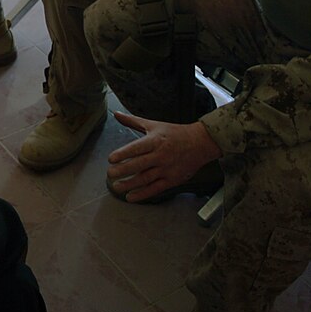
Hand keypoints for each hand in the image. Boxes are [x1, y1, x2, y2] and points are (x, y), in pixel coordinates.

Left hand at [106, 112, 221, 202]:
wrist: (200, 143)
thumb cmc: (175, 133)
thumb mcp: (154, 125)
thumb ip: (133, 121)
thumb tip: (116, 114)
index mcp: (155, 140)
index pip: (137, 148)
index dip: (123, 153)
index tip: (111, 159)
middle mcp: (160, 155)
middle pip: (139, 164)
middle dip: (123, 170)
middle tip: (110, 174)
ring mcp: (167, 169)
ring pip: (146, 179)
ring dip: (130, 184)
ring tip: (116, 187)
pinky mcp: (172, 180)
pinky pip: (155, 188)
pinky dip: (142, 194)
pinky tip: (131, 197)